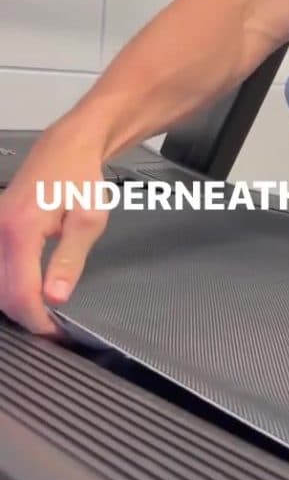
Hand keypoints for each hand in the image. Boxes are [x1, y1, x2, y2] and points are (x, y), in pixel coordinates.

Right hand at [0, 125, 108, 333]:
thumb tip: (55, 297)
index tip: (56, 333)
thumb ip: (69, 260)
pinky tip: (30, 289)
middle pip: (1, 293)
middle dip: (26, 315)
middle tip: (53, 326)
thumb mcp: (88, 219)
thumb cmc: (81, 176)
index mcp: (20, 230)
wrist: (68, 146)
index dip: (38, 321)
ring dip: (16, 301)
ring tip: (45, 311)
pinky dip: (10, 284)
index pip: (20, 294)